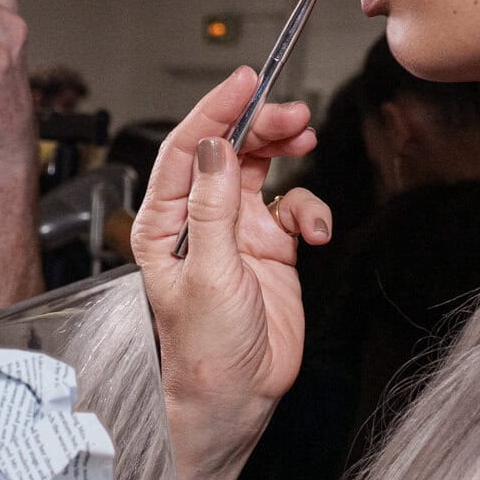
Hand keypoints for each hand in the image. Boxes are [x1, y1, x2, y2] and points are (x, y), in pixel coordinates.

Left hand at [131, 67, 329, 479]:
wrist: (236, 399)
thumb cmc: (205, 349)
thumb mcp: (207, 273)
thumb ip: (214, 207)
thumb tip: (218, 149)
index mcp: (164, 220)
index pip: (188, 150)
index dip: (216, 110)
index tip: (246, 80)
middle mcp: (198, 219)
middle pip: (228, 150)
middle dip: (258, 124)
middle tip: (291, 111)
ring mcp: (235, 232)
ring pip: (260, 170)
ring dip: (283, 151)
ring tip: (304, 137)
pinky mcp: (270, 250)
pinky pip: (294, 210)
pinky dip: (310, 210)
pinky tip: (314, 230)